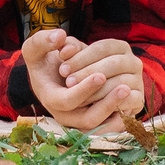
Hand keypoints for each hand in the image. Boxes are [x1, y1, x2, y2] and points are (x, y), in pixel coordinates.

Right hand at [24, 29, 146, 129]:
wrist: (51, 71)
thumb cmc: (44, 59)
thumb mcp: (36, 48)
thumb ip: (43, 41)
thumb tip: (60, 37)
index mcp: (49, 97)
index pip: (67, 101)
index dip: (84, 90)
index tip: (100, 74)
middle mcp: (64, 114)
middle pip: (87, 119)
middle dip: (106, 104)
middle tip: (124, 86)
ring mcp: (78, 120)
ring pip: (100, 125)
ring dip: (115, 109)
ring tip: (128, 90)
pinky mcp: (90, 119)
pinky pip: (107, 127)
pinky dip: (119, 117)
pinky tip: (129, 100)